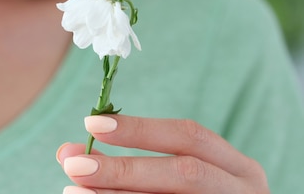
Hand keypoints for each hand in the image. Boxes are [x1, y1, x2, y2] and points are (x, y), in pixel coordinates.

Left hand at [56, 115, 268, 193]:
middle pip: (185, 173)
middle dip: (125, 169)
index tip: (92, 124)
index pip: (189, 136)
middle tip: (74, 165)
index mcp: (238, 169)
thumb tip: (67, 152)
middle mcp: (244, 193)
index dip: (140, 129)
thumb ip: (124, 166)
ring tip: (73, 192)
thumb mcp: (171, 181)